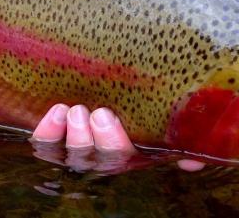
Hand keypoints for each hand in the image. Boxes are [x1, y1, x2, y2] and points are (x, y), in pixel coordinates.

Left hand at [31, 104, 204, 171]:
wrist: (107, 76)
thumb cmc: (141, 100)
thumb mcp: (163, 117)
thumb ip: (182, 138)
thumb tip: (192, 162)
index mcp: (129, 149)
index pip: (121, 156)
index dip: (113, 142)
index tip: (107, 116)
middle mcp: (101, 153)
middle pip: (95, 158)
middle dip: (95, 139)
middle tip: (96, 113)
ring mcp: (76, 146)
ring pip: (70, 153)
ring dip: (72, 134)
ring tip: (72, 110)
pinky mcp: (54, 137)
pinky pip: (45, 143)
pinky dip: (47, 130)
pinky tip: (55, 112)